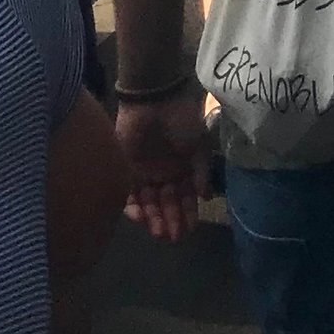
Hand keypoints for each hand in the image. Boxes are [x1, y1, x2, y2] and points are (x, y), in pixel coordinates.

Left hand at [116, 91, 208, 239]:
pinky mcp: (127, 169)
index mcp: (183, 168)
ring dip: (153, 218)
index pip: (186, 197)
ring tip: (158, 231)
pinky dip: (134, 207)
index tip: (190, 228)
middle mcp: (164, 173)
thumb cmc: (181, 119)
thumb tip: (206, 198)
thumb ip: (201, 171)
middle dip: (170, 220)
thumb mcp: (199, 144)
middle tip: (173, 236)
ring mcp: (145, 172)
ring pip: (148, 203)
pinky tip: (141, 217)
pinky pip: (129, 194)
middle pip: (167, 203)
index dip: (188, 213)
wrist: (154, 98)